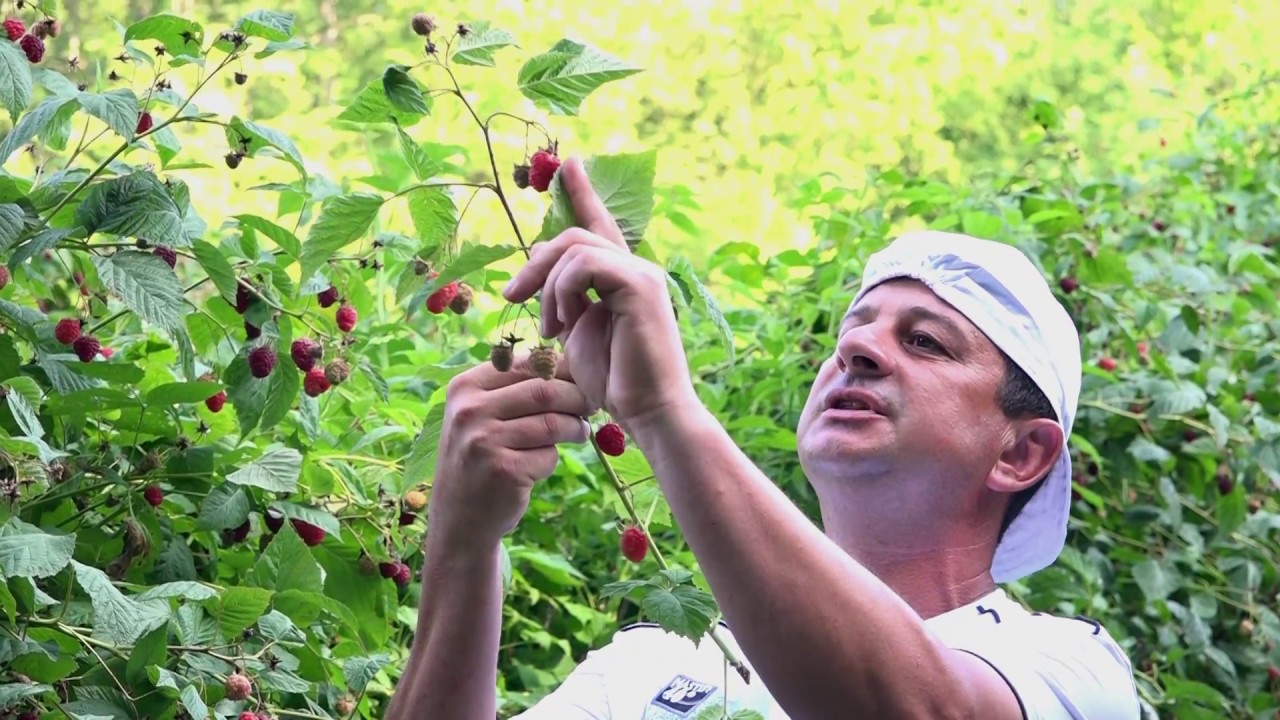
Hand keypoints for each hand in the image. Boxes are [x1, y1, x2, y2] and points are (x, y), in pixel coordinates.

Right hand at [428, 352, 595, 548]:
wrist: (458, 519)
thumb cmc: (478, 459)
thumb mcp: (480, 416)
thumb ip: (513, 389)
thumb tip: (569, 366)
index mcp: (465, 387)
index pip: (525, 364)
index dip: (561, 370)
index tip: (579, 380)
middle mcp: (469, 411)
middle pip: (544, 390)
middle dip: (577, 397)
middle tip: (591, 406)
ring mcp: (484, 441)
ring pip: (552, 423)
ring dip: (574, 428)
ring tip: (578, 432)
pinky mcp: (503, 471)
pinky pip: (548, 456)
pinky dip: (553, 459)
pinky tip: (541, 465)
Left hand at [502, 157, 698, 431]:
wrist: (650, 412)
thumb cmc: (617, 384)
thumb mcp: (579, 336)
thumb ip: (565, 303)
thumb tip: (540, 282)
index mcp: (623, 278)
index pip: (600, 225)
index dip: (583, 193)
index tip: (568, 164)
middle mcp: (637, 268)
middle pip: (574, 235)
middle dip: (535, 262)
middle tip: (511, 297)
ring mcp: (641, 273)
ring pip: (575, 247)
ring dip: (547, 285)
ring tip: (548, 327)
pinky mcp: (639, 285)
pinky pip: (585, 264)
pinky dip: (562, 290)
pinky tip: (561, 324)